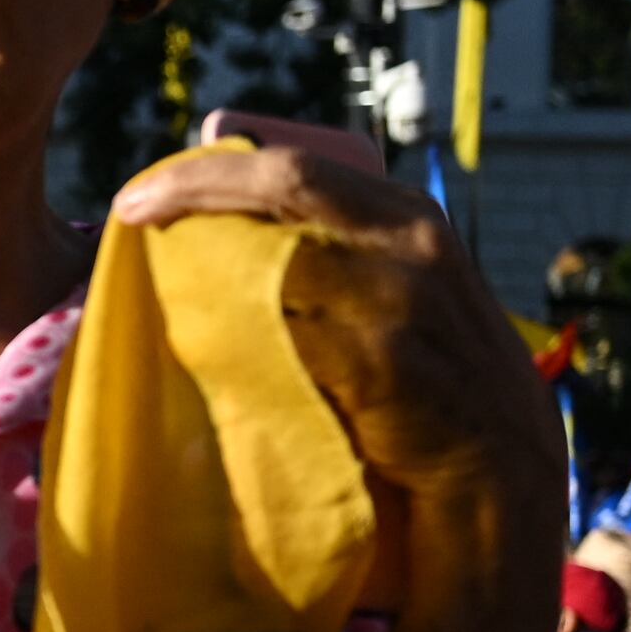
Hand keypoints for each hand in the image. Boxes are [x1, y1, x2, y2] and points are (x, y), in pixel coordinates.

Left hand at [112, 112, 561, 563]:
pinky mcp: (383, 362)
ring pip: (276, 266)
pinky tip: (218, 359)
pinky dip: (243, 346)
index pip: (295, 169)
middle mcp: (411, 244)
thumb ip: (340, 253)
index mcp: (408, 217)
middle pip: (285, 187)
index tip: (141, 195)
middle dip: (197, 191)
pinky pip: (286, 341)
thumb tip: (227, 230)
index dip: (209, 174)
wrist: (499, 462)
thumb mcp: (405, 289)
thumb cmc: (433, 375)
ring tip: (176, 301)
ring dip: (215, 282)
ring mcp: (399, 300)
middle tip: (131, 214)